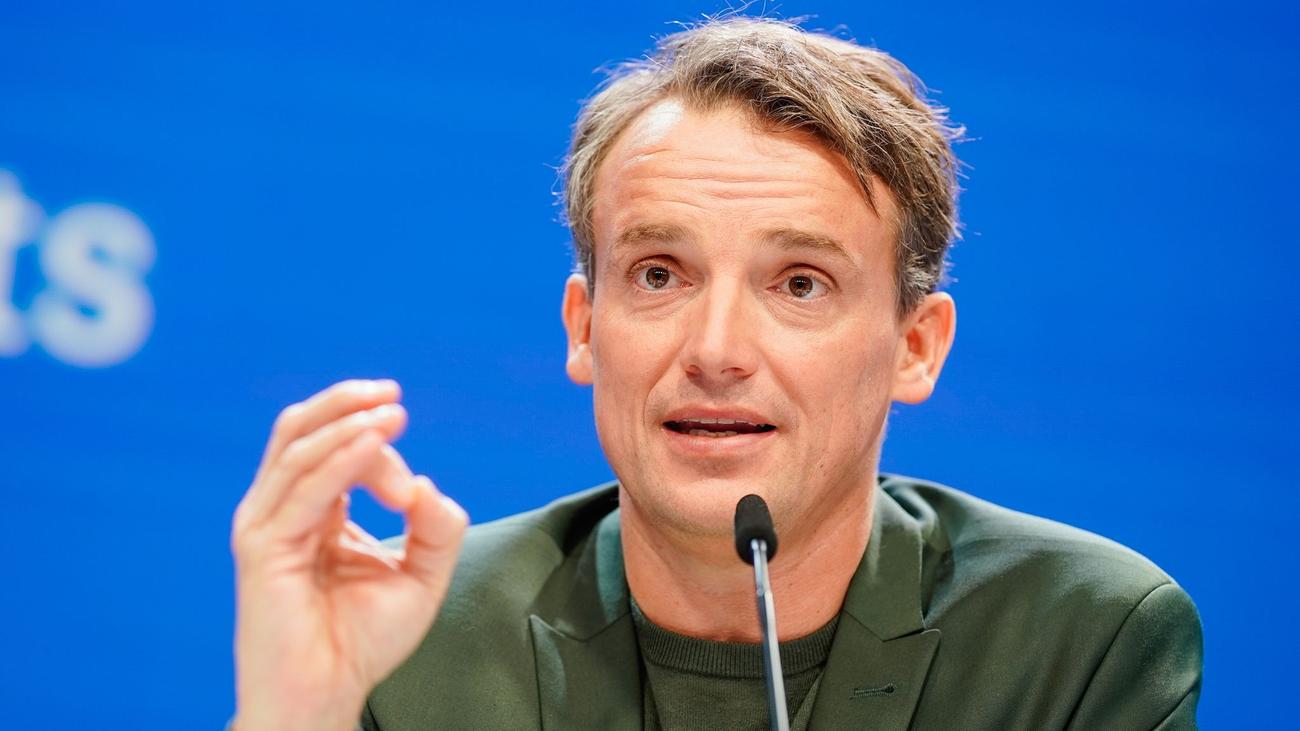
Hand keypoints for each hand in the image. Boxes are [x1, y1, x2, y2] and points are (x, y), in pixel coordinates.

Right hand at [230, 380, 468, 730]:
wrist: (326, 695)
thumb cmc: (363, 641)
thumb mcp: (420, 575)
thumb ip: (436, 528)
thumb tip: (428, 483)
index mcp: (312, 510)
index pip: (336, 450)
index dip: (378, 449)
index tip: (413, 496)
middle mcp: (282, 510)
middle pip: (301, 430)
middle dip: (346, 402)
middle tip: (393, 395)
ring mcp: (266, 526)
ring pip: (298, 448)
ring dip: (347, 423)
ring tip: (391, 412)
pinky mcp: (263, 549)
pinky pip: (304, 488)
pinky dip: (340, 459)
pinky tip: (373, 443)